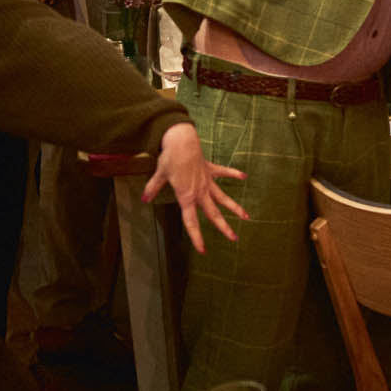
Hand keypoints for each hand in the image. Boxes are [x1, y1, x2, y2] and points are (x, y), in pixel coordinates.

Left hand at [150, 121, 247, 256]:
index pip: (191, 221)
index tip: (203, 249)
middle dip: (223, 227)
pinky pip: (224, 173)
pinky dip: (233, 174)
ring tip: (246, 217)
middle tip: (234, 238)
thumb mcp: (159, 175)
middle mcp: (200, 192)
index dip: (196, 237)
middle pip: (213, 213)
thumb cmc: (170, 158)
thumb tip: (144, 199)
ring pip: (223, 198)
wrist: (182, 141)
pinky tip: (244, 177)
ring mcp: (207, 181)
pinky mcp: (210, 169)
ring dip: (234, 207)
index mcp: (186, 196)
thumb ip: (153, 188)